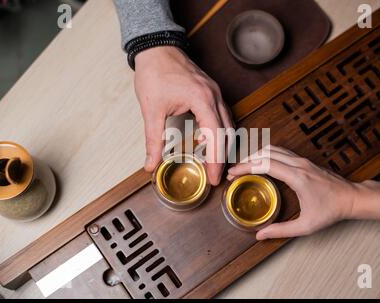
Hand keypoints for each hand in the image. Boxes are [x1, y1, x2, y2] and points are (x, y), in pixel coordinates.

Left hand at [134, 46, 232, 184]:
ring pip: (229, 124)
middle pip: (228, 132)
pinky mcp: (212, 92)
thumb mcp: (151, 109)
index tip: (214, 177)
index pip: (216, 135)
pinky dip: (219, 132)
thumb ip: (153, 139)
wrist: (157, 47)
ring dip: (223, 145)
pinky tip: (207, 142)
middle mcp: (214, 96)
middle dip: (223, 157)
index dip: (216, 159)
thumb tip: (150, 164)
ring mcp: (216, 92)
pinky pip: (223, 115)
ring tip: (213, 164)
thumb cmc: (154, 72)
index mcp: (202, 99)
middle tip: (215, 177)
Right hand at [227, 145, 358, 239]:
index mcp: (297, 177)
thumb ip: (281, 230)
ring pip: (273, 149)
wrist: (352, 198)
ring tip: (243, 167)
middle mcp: (298, 164)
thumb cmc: (332, 211)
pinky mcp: (304, 161)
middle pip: (265, 153)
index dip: (245, 167)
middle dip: (246, 160)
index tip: (233, 174)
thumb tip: (260, 235)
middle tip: (234, 172)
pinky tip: (260, 164)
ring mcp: (302, 160)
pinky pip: (280, 152)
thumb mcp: (306, 226)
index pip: (265, 164)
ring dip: (255, 155)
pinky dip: (266, 155)